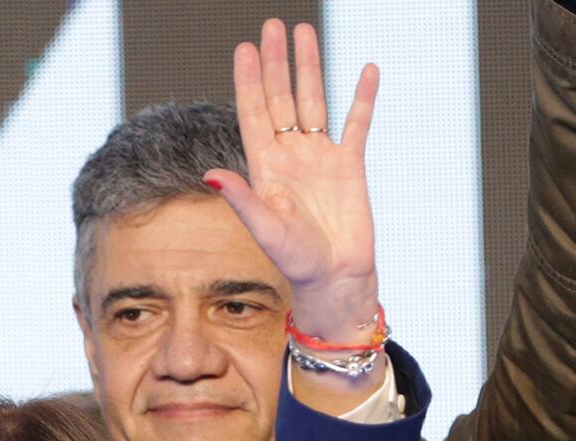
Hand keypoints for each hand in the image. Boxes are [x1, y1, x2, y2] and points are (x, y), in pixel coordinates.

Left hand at [205, 20, 378, 342]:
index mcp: (266, 166)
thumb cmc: (295, 261)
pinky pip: (356, 123)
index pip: (254, 113)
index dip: (249, 80)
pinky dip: (362, 97)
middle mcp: (290, 155)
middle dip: (276, 62)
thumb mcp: (265, 229)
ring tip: (305, 32)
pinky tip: (366, 69)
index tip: (244, 48)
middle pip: (281, 97)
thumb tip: (210, 173)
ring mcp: (320, 157)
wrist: (334, 278)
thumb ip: (241, 199)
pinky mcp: (350, 165)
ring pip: (313, 101)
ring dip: (310, 68)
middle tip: (272, 25)